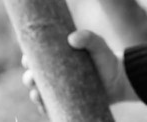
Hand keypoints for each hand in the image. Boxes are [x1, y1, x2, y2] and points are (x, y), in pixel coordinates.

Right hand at [21, 30, 137, 111]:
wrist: (119, 79)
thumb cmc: (105, 58)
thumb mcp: (98, 45)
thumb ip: (88, 38)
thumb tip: (72, 39)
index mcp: (56, 57)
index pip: (35, 57)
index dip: (27, 58)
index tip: (27, 59)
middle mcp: (53, 74)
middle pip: (32, 76)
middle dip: (28, 78)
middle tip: (32, 78)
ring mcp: (58, 89)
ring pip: (38, 93)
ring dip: (34, 94)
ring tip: (37, 94)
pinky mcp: (65, 103)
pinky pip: (49, 108)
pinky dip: (44, 108)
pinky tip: (44, 107)